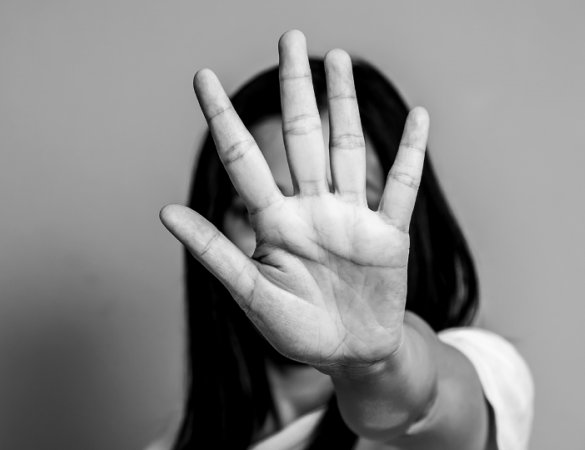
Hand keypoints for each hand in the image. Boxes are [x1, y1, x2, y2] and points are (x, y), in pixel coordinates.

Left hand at [160, 31, 429, 372]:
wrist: (350, 358)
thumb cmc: (297, 330)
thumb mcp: (251, 295)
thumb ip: (215, 252)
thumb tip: (166, 212)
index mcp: (274, 223)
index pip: (243, 158)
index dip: (222, 117)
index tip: (202, 76)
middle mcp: (311, 208)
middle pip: (301, 135)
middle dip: (295, 88)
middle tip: (289, 37)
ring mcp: (352, 217)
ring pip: (346, 147)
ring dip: (344, 104)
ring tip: (337, 58)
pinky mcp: (389, 234)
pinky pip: (401, 187)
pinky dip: (411, 153)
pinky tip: (419, 116)